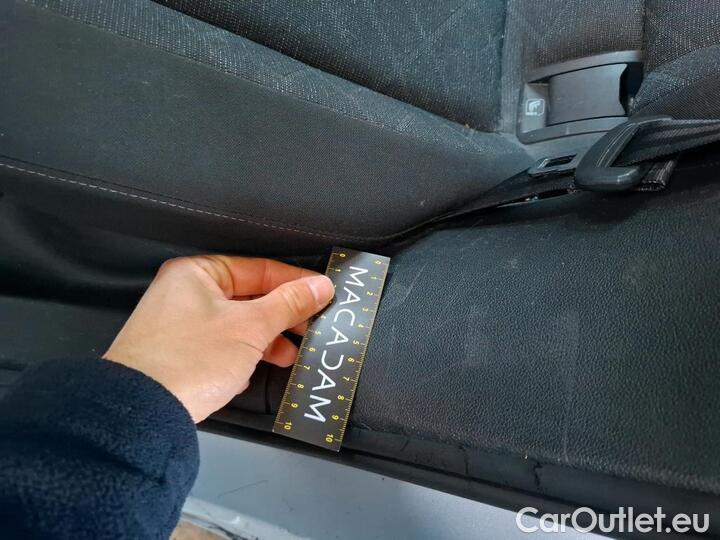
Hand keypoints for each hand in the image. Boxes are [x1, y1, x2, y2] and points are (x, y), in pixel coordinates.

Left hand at [103, 256, 333, 421]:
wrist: (141, 412)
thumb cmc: (187, 361)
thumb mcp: (252, 327)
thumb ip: (289, 304)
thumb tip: (319, 287)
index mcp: (197, 273)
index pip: (259, 269)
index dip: (295, 283)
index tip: (321, 294)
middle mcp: (183, 294)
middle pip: (249, 298)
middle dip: (281, 317)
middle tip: (309, 327)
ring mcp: (178, 325)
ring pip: (235, 325)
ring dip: (265, 341)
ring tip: (288, 356)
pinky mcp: (177, 355)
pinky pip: (219, 347)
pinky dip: (240, 357)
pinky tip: (250, 373)